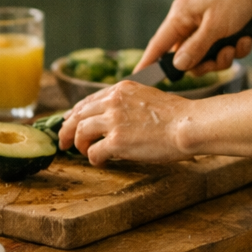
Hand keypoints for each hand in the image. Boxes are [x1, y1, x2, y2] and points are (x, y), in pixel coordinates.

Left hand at [59, 81, 191, 165]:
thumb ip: (128, 104)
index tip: (70, 122)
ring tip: (84, 153)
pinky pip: (93, 152)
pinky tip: (101, 162)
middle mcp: (113, 101)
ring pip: (80, 131)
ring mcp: (113, 120)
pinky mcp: (116, 141)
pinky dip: (94, 159)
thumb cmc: (176, 115)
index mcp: (121, 89)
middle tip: (63, 142)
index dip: (75, 113)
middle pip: (78, 114)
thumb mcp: (147, 97)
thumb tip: (114, 120)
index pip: (88, 100)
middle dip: (67, 129)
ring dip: (79, 145)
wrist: (188, 125)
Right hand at [137, 0, 251, 75]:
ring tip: (237, 46)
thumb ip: (196, 48)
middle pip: (186, 58)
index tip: (138, 80)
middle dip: (207, 63)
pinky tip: (246, 40)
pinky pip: (221, 50)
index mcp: (180, 16)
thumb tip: (178, 66)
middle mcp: (189, 22)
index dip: (148, 63)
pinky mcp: (220, 29)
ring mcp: (204, 26)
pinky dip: (235, 49)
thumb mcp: (215, 26)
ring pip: (206, 57)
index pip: (158, 45)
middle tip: (222, 57)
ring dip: (223, 57)